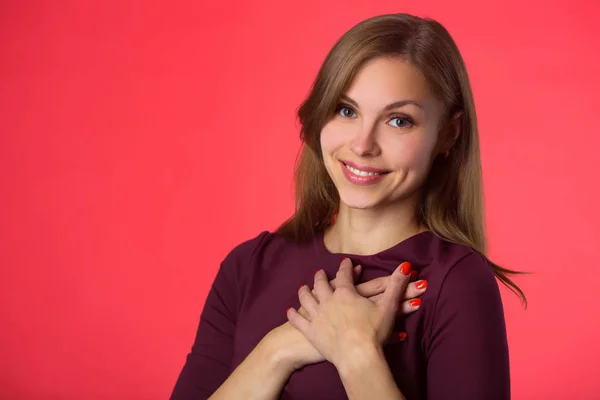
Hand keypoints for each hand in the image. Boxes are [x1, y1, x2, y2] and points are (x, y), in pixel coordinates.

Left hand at [286, 258, 412, 368]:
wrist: (358, 355)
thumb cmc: (374, 331)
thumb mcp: (388, 306)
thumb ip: (396, 285)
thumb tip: (406, 266)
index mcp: (345, 293)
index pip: (344, 275)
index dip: (346, 268)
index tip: (346, 263)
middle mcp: (328, 300)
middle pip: (321, 284)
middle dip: (321, 277)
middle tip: (319, 272)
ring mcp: (317, 315)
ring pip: (306, 299)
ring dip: (304, 292)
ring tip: (303, 287)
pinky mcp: (310, 331)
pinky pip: (298, 320)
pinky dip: (293, 315)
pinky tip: (289, 311)